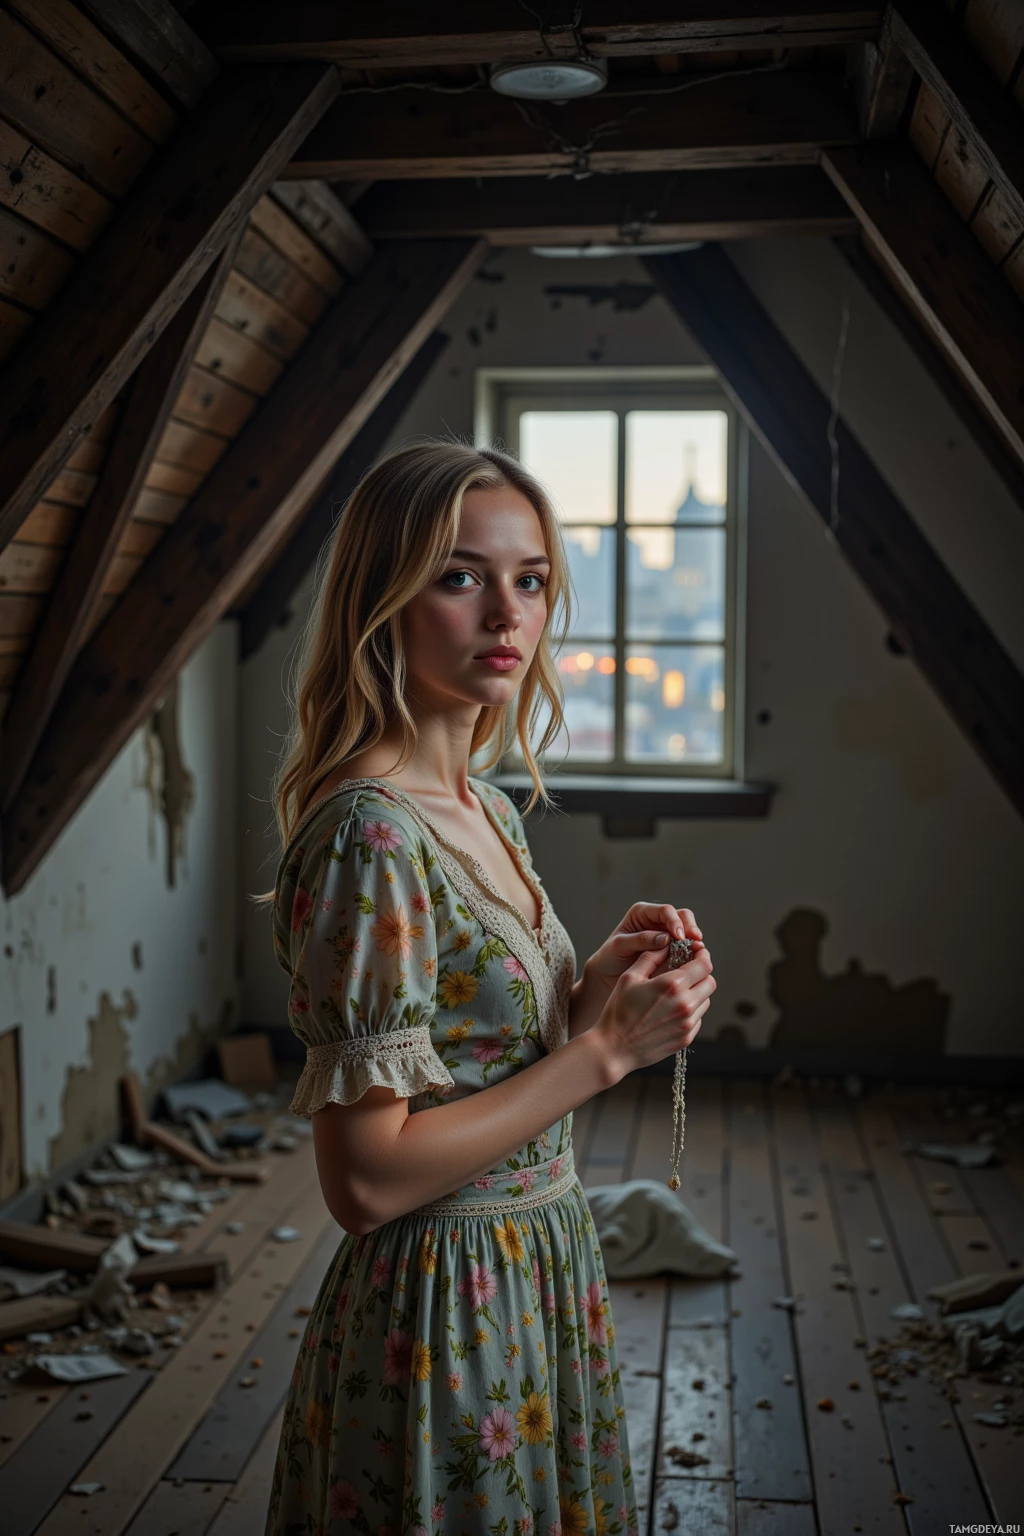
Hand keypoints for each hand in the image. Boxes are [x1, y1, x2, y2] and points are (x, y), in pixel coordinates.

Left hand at [584, 902, 704, 999]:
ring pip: (688, 930)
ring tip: (698, 951)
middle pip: (682, 916)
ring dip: (694, 940)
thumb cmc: (610, 956)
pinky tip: (695, 960)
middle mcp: (657, 920)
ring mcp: (666, 934)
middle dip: (690, 927)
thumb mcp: (619, 946)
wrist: (607, 973)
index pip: (665, 910)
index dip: (675, 921)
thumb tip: (666, 938)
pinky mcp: (672, 949)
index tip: (679, 936)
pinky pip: (686, 946)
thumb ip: (641, 940)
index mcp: (642, 912)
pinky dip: (692, 952)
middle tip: (695, 941)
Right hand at [591, 940, 715, 1084]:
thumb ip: (650, 957)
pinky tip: (671, 1011)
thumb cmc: (618, 1011)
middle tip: (687, 972)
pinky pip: (698, 1018)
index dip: (702, 955)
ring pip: (706, 1001)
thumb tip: (666, 944)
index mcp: (672, 985)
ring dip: (697, 993)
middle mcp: (685, 1004)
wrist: (614, 1048)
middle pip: (710, 982)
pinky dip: (690, 1011)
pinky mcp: (686, 1038)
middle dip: (701, 974)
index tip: (696, 952)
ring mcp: (687, 1023)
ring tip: (676, 993)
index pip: (704, 964)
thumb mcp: (630, 977)